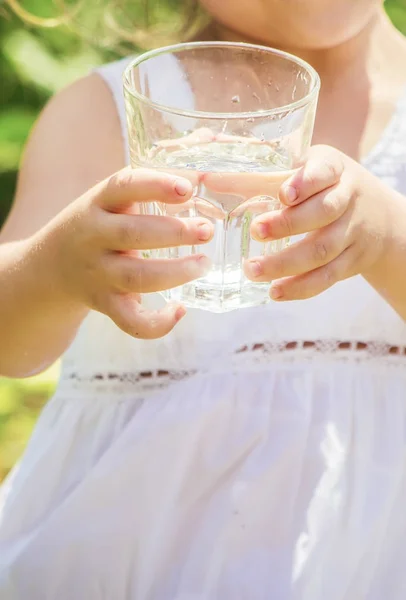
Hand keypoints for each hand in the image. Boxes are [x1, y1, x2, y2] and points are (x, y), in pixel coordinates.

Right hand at [40, 167, 212, 337]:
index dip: (156, 185)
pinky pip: (129, 320)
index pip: (124, 187)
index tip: (188, 189)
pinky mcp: (104, 303)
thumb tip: (204, 178)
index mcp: (98, 203)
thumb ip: (147, 191)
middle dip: (174, 232)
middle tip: (206, 231)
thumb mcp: (108, 203)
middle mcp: (93, 237)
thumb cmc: (97, 227)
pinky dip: (157, 323)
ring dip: (175, 273)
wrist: (49, 268)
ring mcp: (97, 273)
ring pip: (136, 277)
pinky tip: (180, 310)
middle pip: (133, 234)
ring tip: (204, 264)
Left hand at [245, 144, 394, 300]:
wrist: (379, 217)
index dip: (305, 182)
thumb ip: (260, 175)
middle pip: (323, 212)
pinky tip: (275, 292)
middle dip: (288, 224)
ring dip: (286, 263)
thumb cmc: (324, 187)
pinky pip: (327, 277)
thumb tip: (206, 178)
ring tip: (253, 270)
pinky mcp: (351, 262)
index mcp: (334, 169)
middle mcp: (347, 199)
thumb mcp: (303, 171)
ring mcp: (351, 233)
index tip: (283, 194)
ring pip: (322, 250)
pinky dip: (300, 288)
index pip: (324, 172)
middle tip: (255, 231)